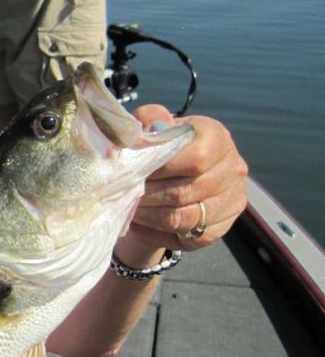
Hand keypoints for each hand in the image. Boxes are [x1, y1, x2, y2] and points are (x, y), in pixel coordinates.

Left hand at [121, 105, 248, 254]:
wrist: (172, 176)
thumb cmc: (162, 148)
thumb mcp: (154, 127)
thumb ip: (149, 120)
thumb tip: (142, 132)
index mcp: (217, 137)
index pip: (195, 159)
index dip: (160, 169)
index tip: (134, 171)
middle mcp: (233, 169)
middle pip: (184, 191)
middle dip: (147, 195)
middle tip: (123, 194)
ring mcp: (231, 201)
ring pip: (183, 218)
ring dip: (149, 215)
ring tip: (129, 207)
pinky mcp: (220, 228)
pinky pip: (186, 237)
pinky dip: (157, 232)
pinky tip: (141, 222)